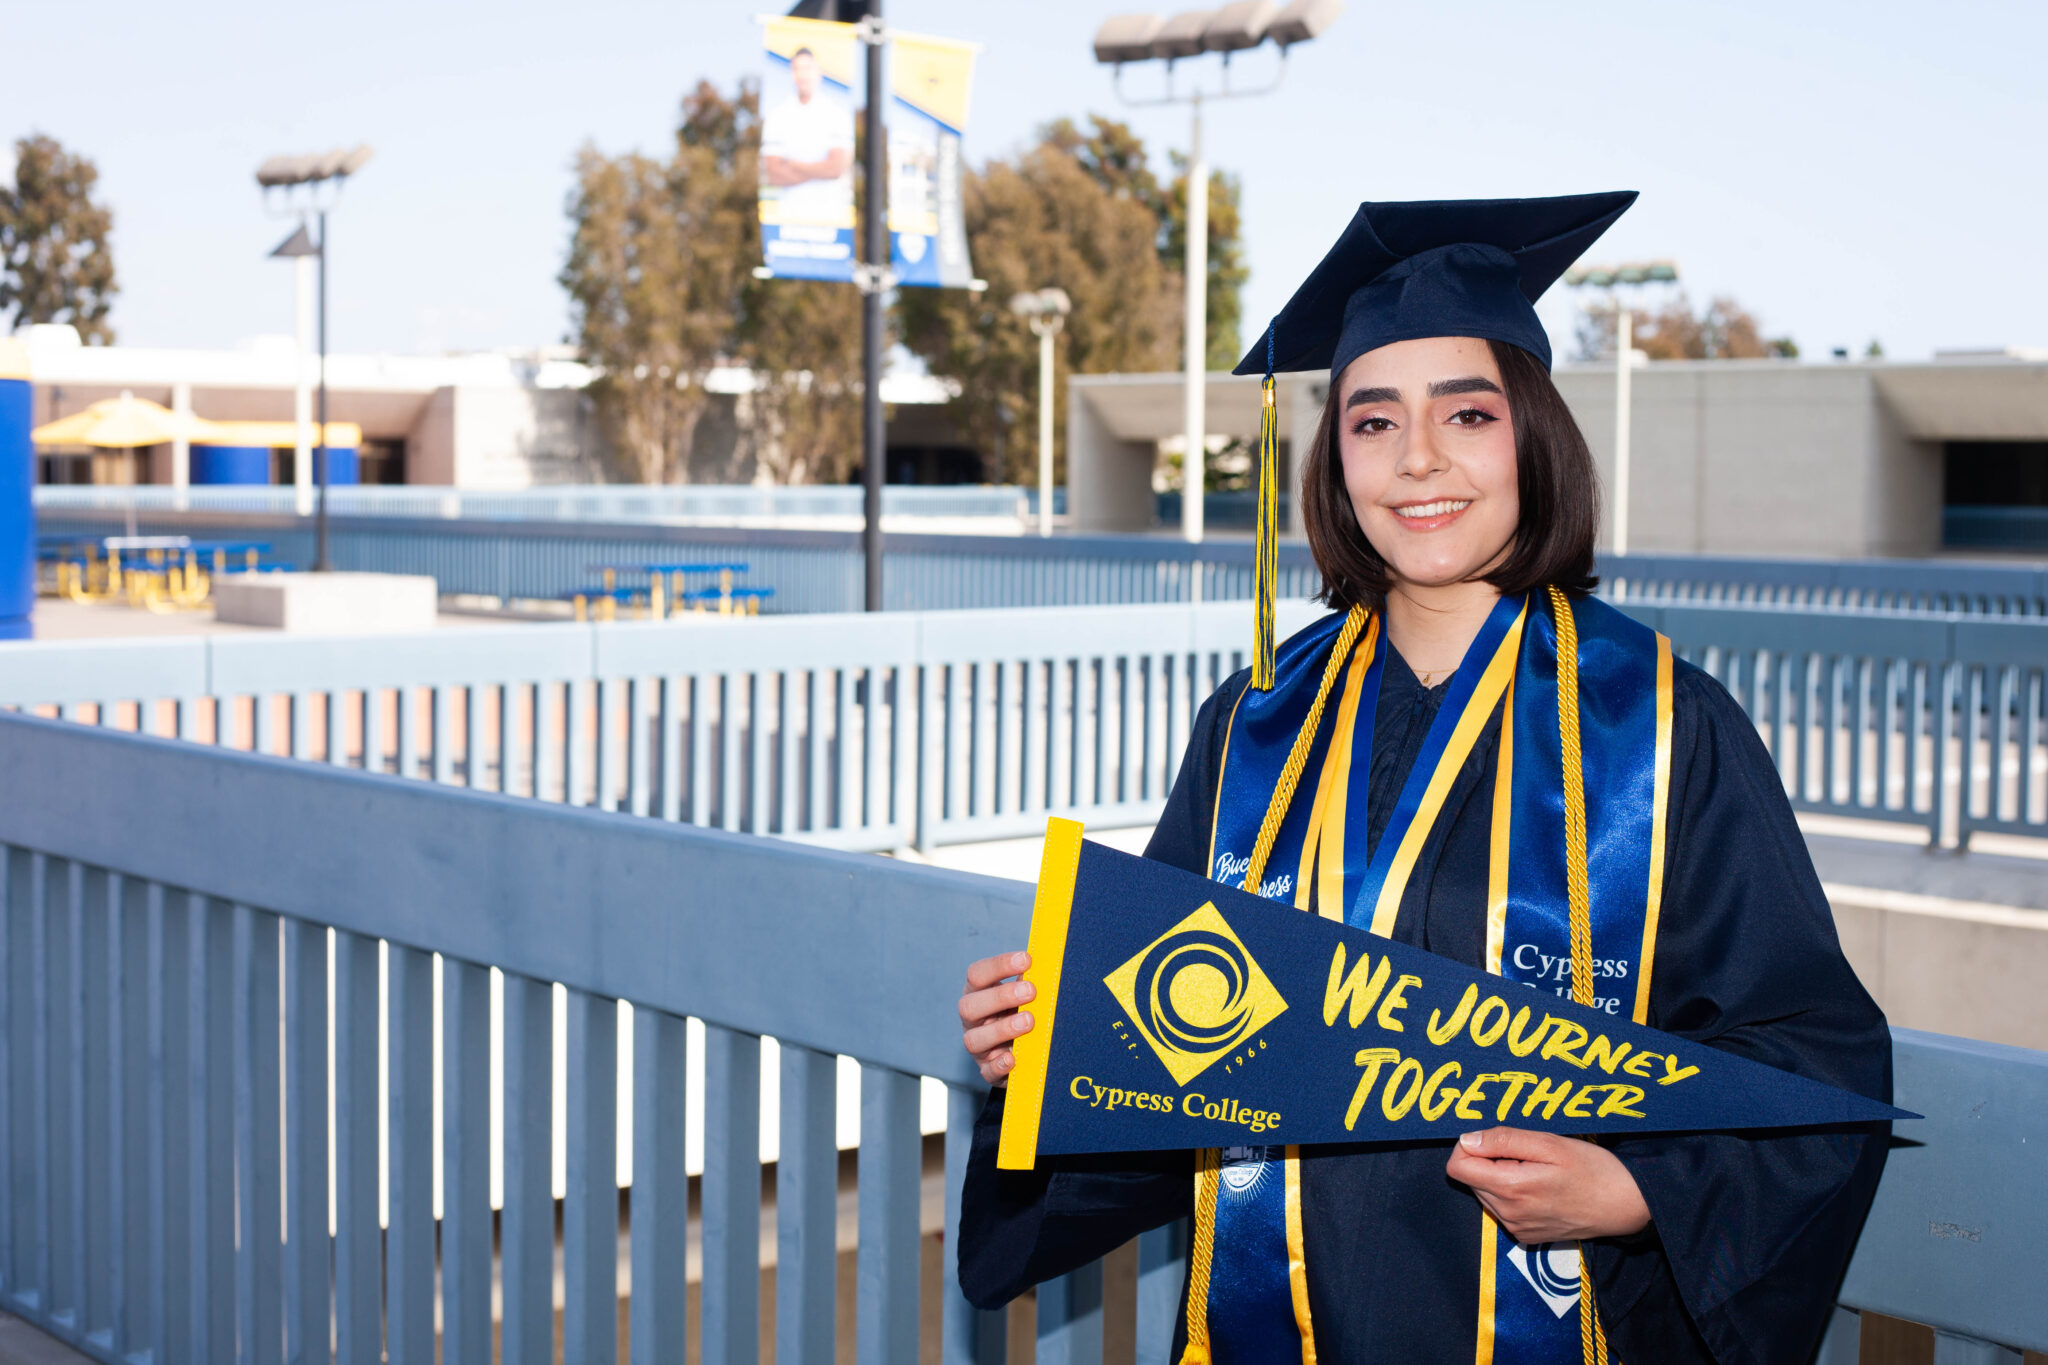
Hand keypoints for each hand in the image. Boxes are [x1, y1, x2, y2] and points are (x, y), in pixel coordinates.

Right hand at [960, 951, 1034, 1085]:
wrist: (1025, 1051)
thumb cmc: (1022, 1012)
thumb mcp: (1024, 996)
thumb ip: (1029, 983)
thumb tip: (1047, 967)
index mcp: (978, 994)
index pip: (977, 975)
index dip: (999, 966)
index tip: (1026, 960)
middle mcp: (972, 1020)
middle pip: (969, 1006)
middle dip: (1000, 997)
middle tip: (1031, 991)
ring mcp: (979, 1047)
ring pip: (974, 1040)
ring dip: (1002, 1029)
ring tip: (1029, 1021)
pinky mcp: (988, 1070)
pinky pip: (987, 1071)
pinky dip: (1000, 1065)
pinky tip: (1014, 1057)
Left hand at [1445, 1127, 1651, 1243]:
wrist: (1627, 1205)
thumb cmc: (1592, 1169)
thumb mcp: (1550, 1143)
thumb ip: (1504, 1140)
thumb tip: (1467, 1140)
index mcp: (1511, 1189)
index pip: (1457, 1168)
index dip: (1469, 1147)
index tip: (1496, 1140)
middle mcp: (1509, 1215)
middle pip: (1471, 1180)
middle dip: (1489, 1161)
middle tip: (1527, 1156)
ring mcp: (1518, 1229)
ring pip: (1486, 1194)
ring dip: (1501, 1177)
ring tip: (1537, 1172)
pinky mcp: (1527, 1237)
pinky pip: (1503, 1209)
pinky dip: (1513, 1194)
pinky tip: (1542, 1189)